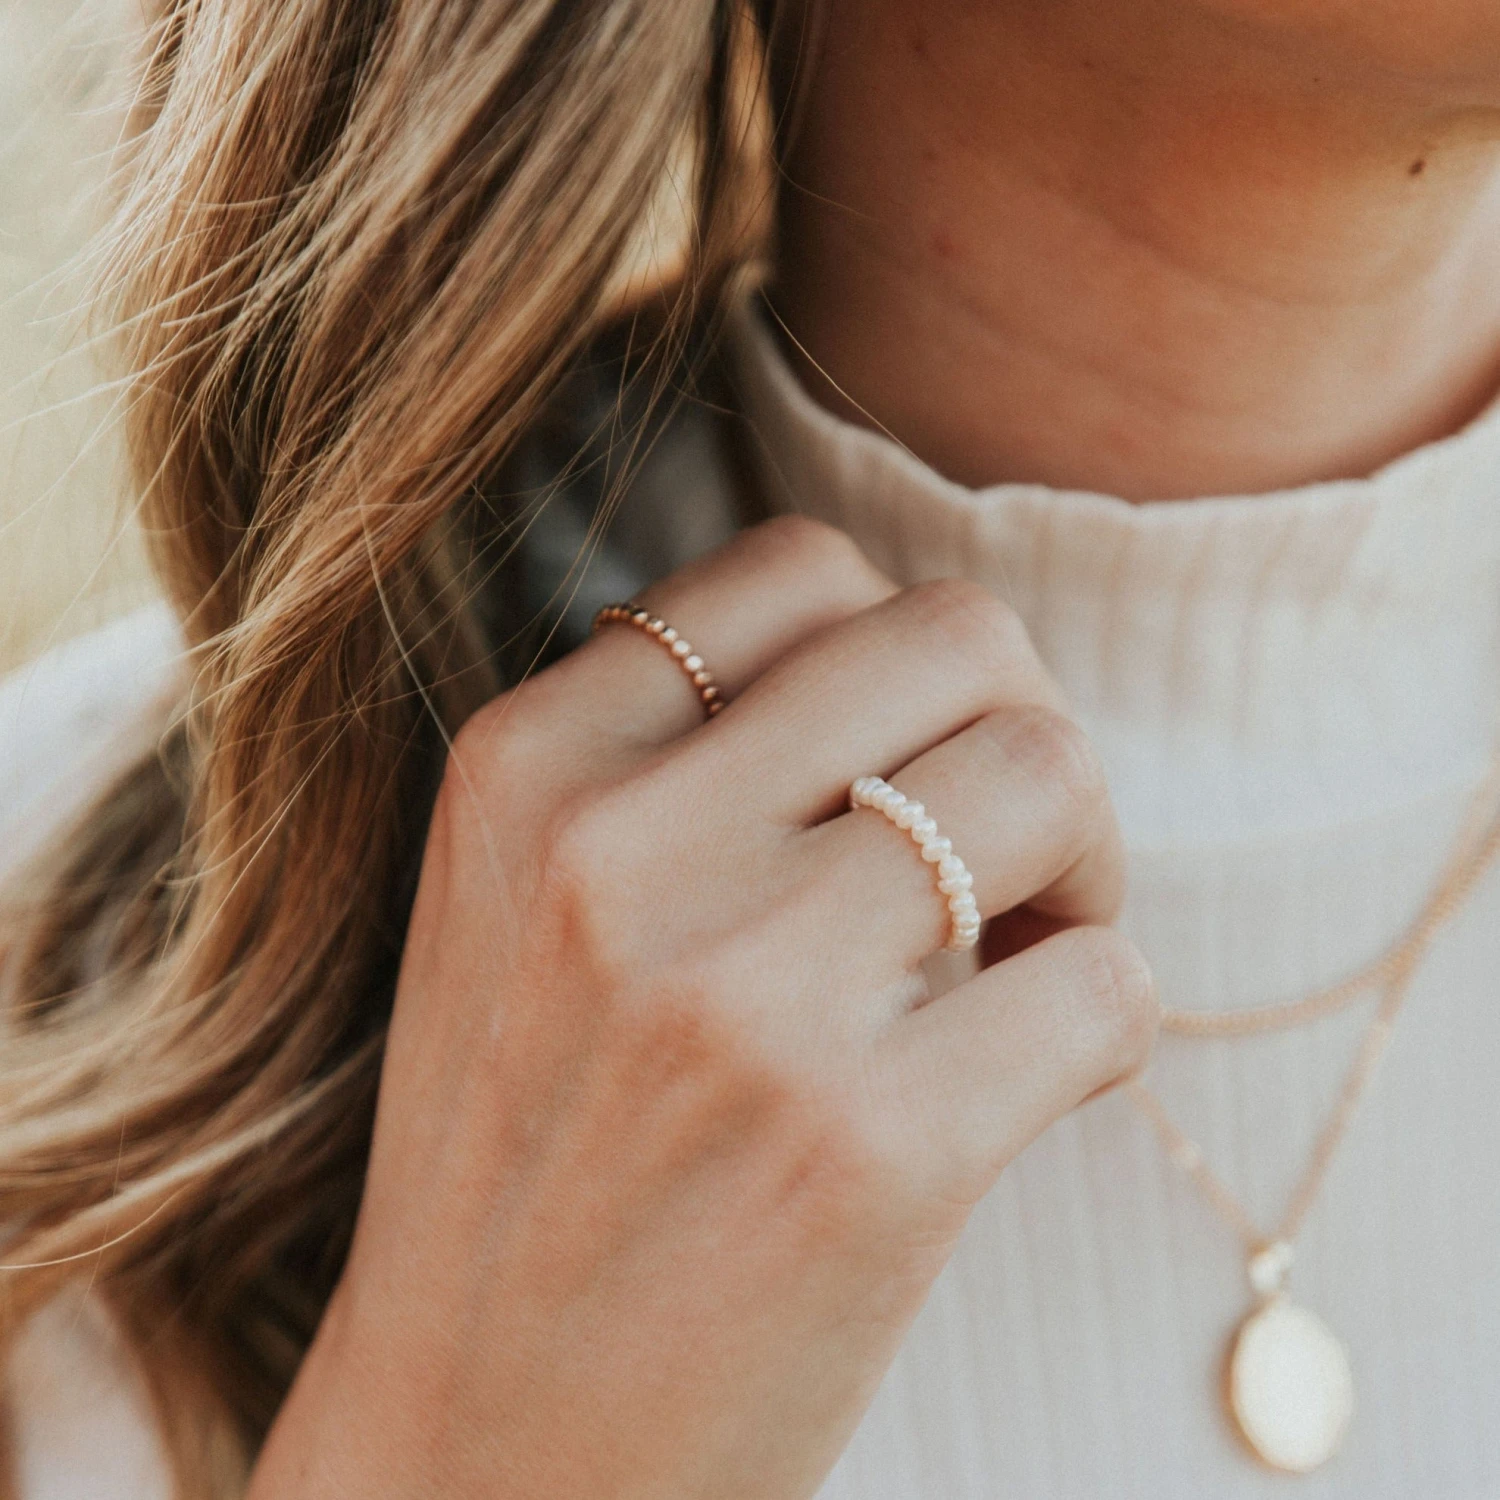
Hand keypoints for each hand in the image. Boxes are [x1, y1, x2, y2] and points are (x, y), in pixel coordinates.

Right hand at [249, 516, 1155, 1497]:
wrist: (482, 1442)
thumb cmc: (527, 1156)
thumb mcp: (518, 903)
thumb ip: (665, 753)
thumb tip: (896, 660)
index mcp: (524, 769)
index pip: (796, 570)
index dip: (892, 658)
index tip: (896, 759)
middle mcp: (621, 855)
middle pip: (956, 637)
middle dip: (1018, 722)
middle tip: (1006, 845)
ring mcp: (746, 1001)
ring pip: (1049, 775)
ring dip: (1087, 861)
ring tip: (1022, 955)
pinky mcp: (874, 1154)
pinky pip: (1109, 983)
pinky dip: (1108, 1014)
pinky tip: (1031, 1075)